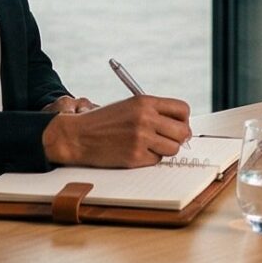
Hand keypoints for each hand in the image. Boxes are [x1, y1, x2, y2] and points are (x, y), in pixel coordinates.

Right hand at [41, 95, 192, 166]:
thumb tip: (182, 128)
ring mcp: (141, 138)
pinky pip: (156, 160)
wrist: (77, 136)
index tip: (178, 125)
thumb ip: (155, 112)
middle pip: (182, 131)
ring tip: (149, 145)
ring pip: (172, 149)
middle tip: (169, 139)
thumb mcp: (130, 106)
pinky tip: (135, 151)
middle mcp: (145, 118)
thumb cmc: (104, 121)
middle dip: (179, 137)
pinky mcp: (135, 157)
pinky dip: (149, 158)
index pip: (182, 109)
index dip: (183, 119)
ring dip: (164, 149)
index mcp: (145, 101)